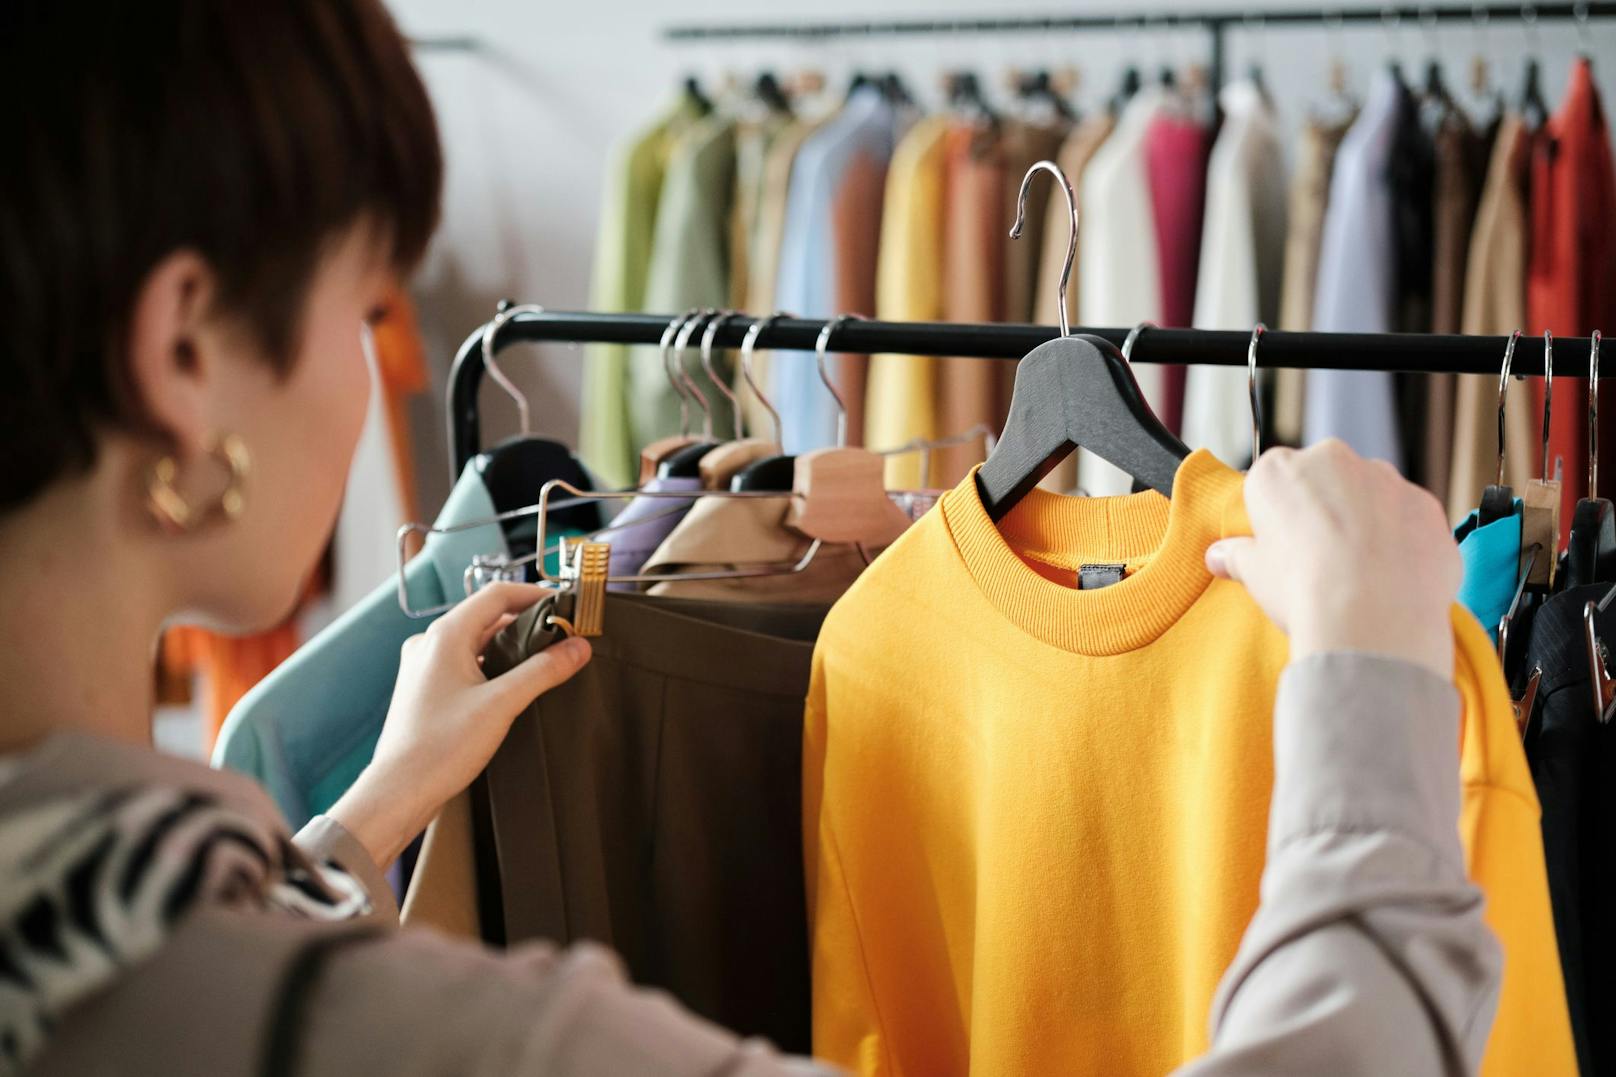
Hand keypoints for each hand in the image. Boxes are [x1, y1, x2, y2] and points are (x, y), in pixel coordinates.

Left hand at [328, 582, 591, 868]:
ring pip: (475, 640)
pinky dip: (490, 664)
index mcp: (445, 636)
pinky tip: (509, 685)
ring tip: (543, 660)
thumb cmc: (440, 748)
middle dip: (527, 622)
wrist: (398, 791)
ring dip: (509, 645)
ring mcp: (423, 666)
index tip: (566, 606)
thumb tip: (578, 647)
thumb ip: (543, 671)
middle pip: (487, 616)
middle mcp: (430, 643)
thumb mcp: (502, 705)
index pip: (498, 594)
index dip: (536, 594)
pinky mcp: (424, 688)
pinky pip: (463, 662)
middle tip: (562, 636)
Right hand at [1205, 440, 1460, 681]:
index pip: (1271, 480)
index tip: (1280, 544)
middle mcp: (1333, 460)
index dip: (1275, 514)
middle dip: (1323, 510)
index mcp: (1279, 471)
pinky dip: (1402, 541)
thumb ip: (1237, 556)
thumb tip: (1219, 556)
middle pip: (1324, 479)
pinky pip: (1409, 519)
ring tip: (1361, 574)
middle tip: (1319, 559)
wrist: (1372, 618)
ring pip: (1371, 495)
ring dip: (1366, 522)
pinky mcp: (1427, 505)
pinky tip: (1393, 578)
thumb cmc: (1303, 589)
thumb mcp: (1254, 575)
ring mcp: (1386, 479)